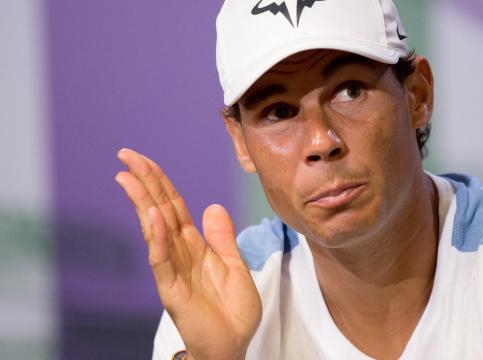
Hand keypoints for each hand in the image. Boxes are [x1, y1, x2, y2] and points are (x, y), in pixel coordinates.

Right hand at [115, 148, 260, 358]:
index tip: (142, 158)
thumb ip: (222, 237)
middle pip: (160, 209)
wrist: (234, 346)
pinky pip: (163, 260)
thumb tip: (212, 206)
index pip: (174, 205)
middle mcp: (180, 253)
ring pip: (154, 230)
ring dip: (143, 202)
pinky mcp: (172, 291)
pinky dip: (157, 238)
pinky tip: (151, 215)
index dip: (160, 181)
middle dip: (145, 181)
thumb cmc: (232, 311)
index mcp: (194, 245)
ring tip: (128, 177)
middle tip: (125, 154)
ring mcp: (173, 271)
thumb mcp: (234, 266)